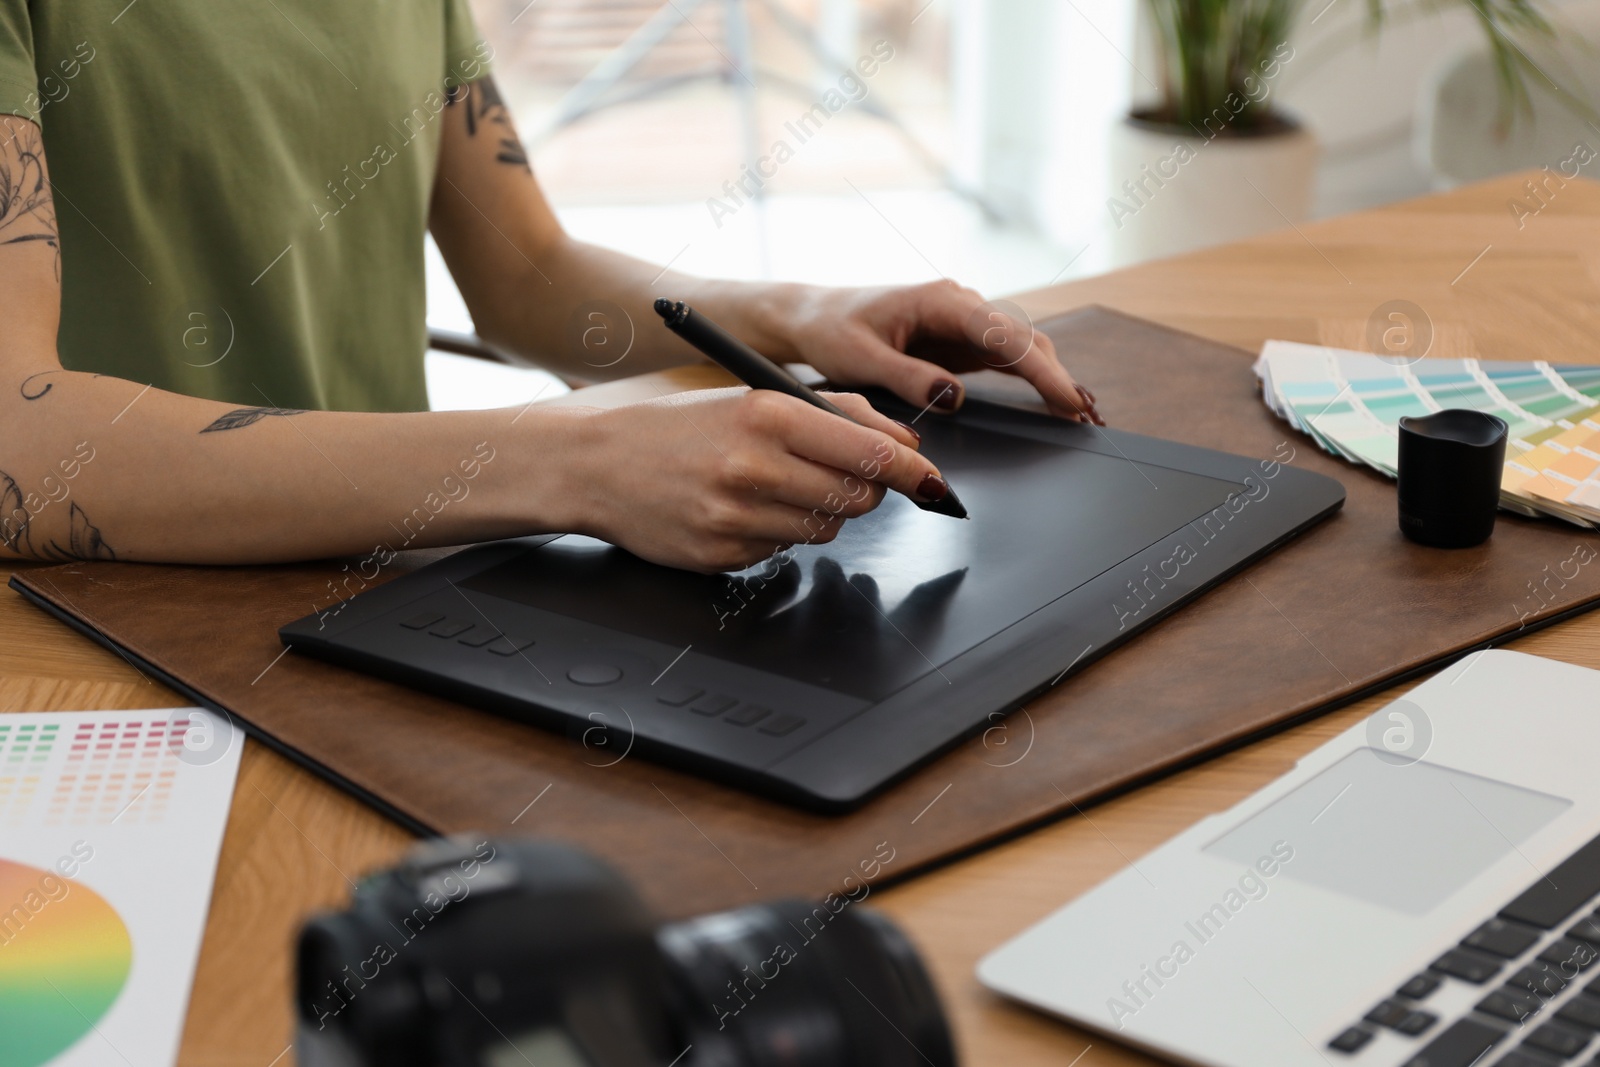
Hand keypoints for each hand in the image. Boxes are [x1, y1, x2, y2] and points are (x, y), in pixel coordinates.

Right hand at [566, 388, 943, 572]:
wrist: (594, 464)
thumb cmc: (679, 427)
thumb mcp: (753, 397)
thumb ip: (834, 413)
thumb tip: (903, 444)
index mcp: (769, 415)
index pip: (871, 454)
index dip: (914, 472)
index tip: (934, 481)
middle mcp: (754, 467)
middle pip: (859, 498)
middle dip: (868, 492)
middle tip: (848, 478)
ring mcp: (737, 518)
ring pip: (826, 529)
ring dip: (821, 513)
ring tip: (780, 488)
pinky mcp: (722, 556)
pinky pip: (783, 552)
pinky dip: (779, 533)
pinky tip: (744, 511)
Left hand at [778, 280, 1102, 424]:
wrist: (814, 318)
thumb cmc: (832, 331)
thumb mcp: (861, 358)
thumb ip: (909, 377)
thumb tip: (953, 397)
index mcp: (941, 300)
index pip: (1005, 335)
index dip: (1042, 370)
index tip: (1067, 398)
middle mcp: (961, 306)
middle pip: (1024, 340)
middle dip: (1058, 377)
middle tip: (1086, 419)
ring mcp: (965, 324)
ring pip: (1022, 349)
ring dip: (1052, 379)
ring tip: (1082, 416)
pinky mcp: (961, 343)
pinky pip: (1007, 360)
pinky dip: (1033, 380)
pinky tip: (1055, 402)